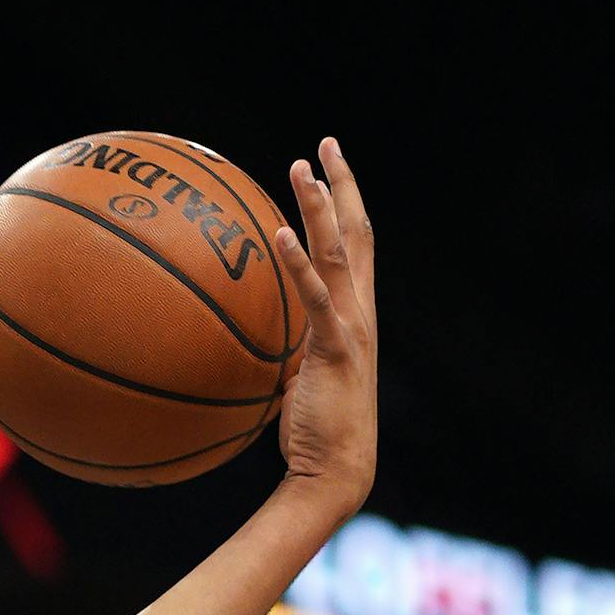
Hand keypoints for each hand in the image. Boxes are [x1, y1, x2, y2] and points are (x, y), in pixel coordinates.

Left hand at [272, 138, 377, 513]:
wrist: (335, 472)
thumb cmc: (313, 428)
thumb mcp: (297, 372)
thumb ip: (286, 341)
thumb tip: (252, 326)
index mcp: (355, 312)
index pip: (354, 243)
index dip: (345, 200)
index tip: (328, 162)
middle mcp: (362, 311)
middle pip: (356, 232)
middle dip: (342, 185)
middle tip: (324, 142)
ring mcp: (353, 327)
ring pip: (339, 253)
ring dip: (321, 207)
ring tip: (301, 167)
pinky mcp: (336, 348)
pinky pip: (316, 297)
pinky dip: (300, 263)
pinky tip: (282, 234)